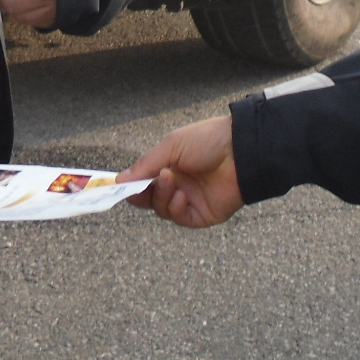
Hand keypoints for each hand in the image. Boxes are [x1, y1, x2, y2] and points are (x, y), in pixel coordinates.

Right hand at [121, 115, 242, 227]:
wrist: (240, 150)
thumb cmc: (207, 140)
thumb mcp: (171, 146)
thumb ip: (146, 165)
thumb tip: (119, 180)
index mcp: (170, 166)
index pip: (144, 182)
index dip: (131, 186)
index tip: (119, 187)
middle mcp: (179, 184)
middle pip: (150, 200)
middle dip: (141, 195)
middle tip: (138, 188)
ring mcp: (191, 200)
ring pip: (163, 210)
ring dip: (162, 196)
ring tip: (170, 179)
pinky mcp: (203, 214)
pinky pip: (181, 219)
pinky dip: (176, 209)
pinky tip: (181, 196)